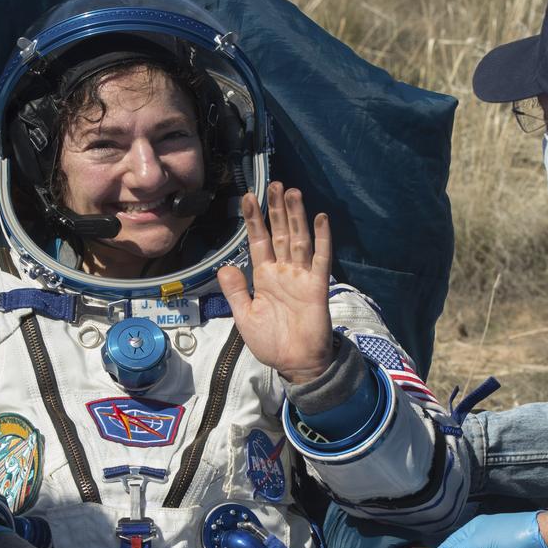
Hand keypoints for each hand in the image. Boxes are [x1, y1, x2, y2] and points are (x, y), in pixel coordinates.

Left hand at [217, 183, 333, 383]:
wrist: (295, 364)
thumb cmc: (271, 342)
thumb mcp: (245, 317)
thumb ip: (235, 291)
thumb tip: (225, 266)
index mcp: (264, 277)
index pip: (258, 241)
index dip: (254, 220)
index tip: (248, 198)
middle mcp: (283, 271)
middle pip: (279, 233)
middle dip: (276, 209)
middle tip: (273, 184)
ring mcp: (301, 276)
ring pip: (298, 239)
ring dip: (296, 216)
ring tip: (291, 192)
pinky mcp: (317, 286)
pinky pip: (320, 258)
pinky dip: (322, 239)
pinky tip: (320, 219)